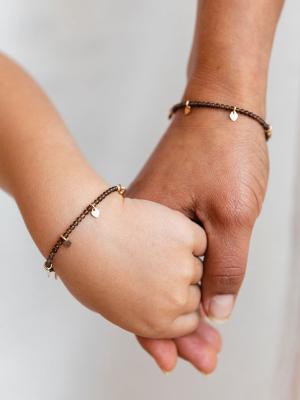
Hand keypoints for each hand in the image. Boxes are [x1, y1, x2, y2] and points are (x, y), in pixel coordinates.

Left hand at [47, 190, 206, 338]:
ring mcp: (183, 267)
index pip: (190, 321)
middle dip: (179, 280)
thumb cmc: (91, 269)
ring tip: (150, 245)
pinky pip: (199, 240)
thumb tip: (172, 361)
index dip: (177, 302)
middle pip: (196, 294)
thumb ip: (149, 327)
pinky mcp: (186, 236)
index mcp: (157, 323)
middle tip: (151, 262)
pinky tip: (160, 230)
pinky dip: (185, 234)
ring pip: (198, 265)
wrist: (83, 231)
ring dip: (183, 256)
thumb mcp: (117, 311)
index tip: (164, 287)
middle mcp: (175, 301)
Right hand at [128, 100, 268, 372]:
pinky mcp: (169, 203)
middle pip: (156, 283)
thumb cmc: (224, 149)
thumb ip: (225, 265)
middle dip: (177, 323)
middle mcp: (147, 220)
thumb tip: (217, 309)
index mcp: (153, 224)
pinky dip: (185, 273)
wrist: (222, 102)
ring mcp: (157, 211)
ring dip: (184, 299)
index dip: (166, 330)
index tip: (184, 358)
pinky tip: (196, 288)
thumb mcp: (232, 213)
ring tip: (202, 332)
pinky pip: (171, 249)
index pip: (151, 290)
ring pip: (166, 268)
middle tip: (200, 355)